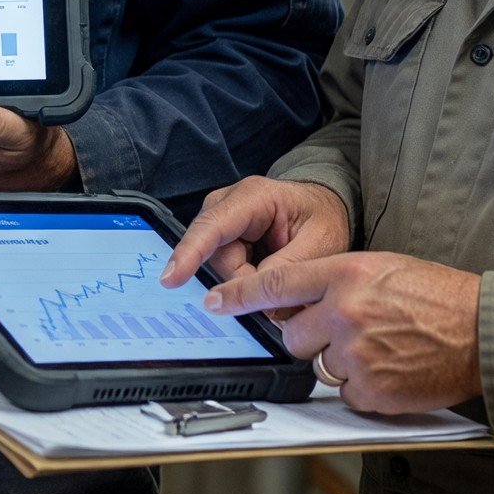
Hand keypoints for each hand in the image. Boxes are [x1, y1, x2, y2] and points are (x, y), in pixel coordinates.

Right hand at [161, 177, 349, 290]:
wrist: (322, 209)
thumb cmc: (322, 219)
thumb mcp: (319, 245)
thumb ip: (286, 271)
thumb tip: (253, 297)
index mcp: (253, 197)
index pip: (212, 226)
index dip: (190, 254)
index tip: (171, 279)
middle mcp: (227, 205)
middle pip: (216, 257)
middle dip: (244, 281)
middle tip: (281, 287)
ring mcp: (221, 222)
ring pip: (220, 269)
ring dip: (248, 282)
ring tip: (279, 271)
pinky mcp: (222, 239)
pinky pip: (225, 272)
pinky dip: (246, 280)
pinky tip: (266, 272)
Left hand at [203, 251, 480, 414]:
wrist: (483, 330)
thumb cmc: (439, 296)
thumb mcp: (382, 267)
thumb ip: (336, 281)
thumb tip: (298, 298)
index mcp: (346, 274)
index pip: (275, 283)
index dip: (238, 295)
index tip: (213, 301)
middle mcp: (344, 313)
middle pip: (291, 335)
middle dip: (310, 336)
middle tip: (347, 330)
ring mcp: (356, 354)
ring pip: (318, 366)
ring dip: (340, 361)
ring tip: (381, 347)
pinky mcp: (371, 390)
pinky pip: (346, 395)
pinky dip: (364, 387)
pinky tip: (391, 368)